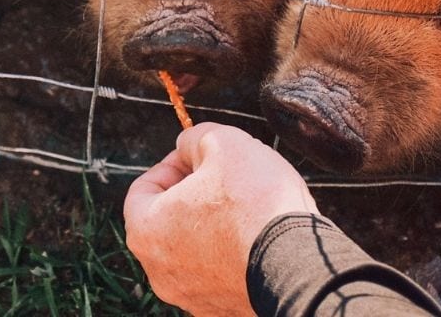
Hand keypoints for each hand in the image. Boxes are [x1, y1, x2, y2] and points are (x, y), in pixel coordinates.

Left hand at [124, 122, 318, 315]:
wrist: (298, 261)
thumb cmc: (254, 200)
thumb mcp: (221, 141)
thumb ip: (193, 139)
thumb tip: (189, 148)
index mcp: (147, 230)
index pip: (142, 188)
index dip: (171, 163)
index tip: (196, 155)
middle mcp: (160, 272)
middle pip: (167, 220)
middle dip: (192, 193)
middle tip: (222, 176)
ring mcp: (192, 296)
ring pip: (193, 247)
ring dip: (212, 223)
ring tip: (246, 204)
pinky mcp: (222, 309)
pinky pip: (219, 271)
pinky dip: (231, 251)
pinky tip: (256, 232)